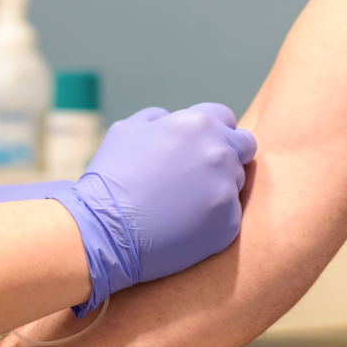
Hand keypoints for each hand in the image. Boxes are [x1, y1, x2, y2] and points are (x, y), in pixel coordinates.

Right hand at [50, 103, 256, 316]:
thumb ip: (157, 118)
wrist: (104, 228)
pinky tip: (184, 225)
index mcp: (197, 123)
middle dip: (226, 156)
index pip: (226, 118)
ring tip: (182, 204)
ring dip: (218, 188)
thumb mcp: (125, 130)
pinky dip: (212, 220)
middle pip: (243, 147)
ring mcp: (226, 188)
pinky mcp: (228, 222)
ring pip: (236, 183)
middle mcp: (218, 151)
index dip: (213, 132)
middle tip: (198, 176)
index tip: (198, 150)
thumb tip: (172, 119)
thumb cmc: (110, 178)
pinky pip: (229, 215)